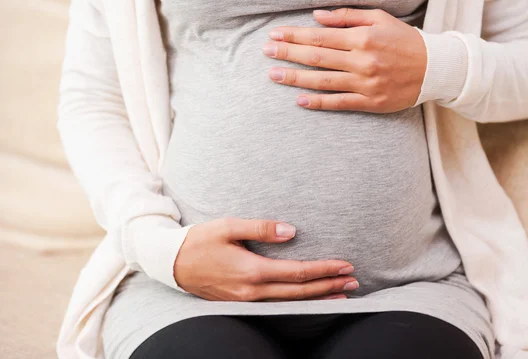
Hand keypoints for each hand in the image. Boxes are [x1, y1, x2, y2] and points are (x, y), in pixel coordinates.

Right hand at [174, 217, 358, 300]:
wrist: (170, 263)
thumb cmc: (199, 241)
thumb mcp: (228, 226)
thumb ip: (262, 228)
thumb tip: (293, 231)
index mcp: (252, 270)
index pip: (298, 273)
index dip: (324, 270)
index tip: (345, 265)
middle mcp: (252, 291)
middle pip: (300, 292)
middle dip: (329, 286)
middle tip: (354, 281)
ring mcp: (247, 300)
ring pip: (290, 302)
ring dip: (318, 297)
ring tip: (341, 294)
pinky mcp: (242, 302)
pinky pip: (277, 305)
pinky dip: (298, 302)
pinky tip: (309, 299)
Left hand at [261, 7, 427, 112]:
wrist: (435, 69)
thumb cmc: (404, 41)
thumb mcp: (380, 19)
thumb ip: (347, 16)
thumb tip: (316, 17)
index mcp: (362, 38)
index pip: (320, 36)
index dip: (294, 35)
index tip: (275, 35)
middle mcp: (362, 61)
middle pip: (316, 57)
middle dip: (288, 53)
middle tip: (266, 52)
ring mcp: (365, 84)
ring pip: (323, 81)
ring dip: (296, 79)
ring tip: (274, 75)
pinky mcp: (370, 102)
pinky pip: (339, 103)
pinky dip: (319, 103)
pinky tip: (299, 101)